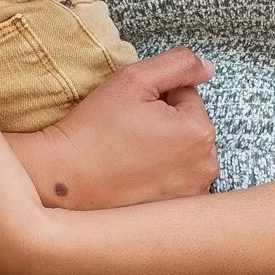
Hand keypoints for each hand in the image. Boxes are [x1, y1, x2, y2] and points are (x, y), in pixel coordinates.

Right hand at [19, 47, 218, 209]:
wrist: (66, 178)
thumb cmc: (96, 128)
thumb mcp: (134, 80)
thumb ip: (178, 64)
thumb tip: (208, 67)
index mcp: (199, 132)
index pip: (187, 95)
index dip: (157, 97)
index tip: (132, 113)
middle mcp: (205, 167)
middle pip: (190, 124)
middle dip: (166, 122)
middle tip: (129, 132)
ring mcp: (194, 193)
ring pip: (185, 150)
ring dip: (166, 147)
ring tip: (131, 153)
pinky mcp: (178, 210)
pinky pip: (179, 177)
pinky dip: (163, 173)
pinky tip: (136, 174)